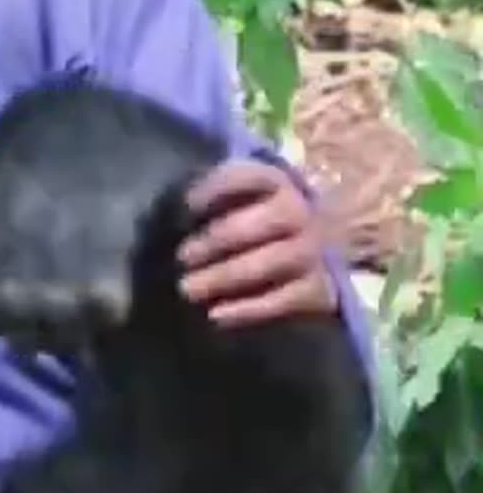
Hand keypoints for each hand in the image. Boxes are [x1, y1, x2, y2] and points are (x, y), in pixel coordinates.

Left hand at [177, 160, 337, 327]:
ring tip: (188, 289)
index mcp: (275, 182)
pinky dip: (249, 309)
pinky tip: (216, 315)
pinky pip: (285, 300)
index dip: (216, 188)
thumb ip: (212, 198)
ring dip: (225, 276)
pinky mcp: (320, 287)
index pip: (249, 177)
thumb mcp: (239, 196)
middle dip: (215, 241)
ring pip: (270, 263)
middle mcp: (299, 212)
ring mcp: (313, 251)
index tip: (187, 205)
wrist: (320, 245)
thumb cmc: (257, 218)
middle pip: (257, 224)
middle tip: (182, 257)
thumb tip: (171, 212)